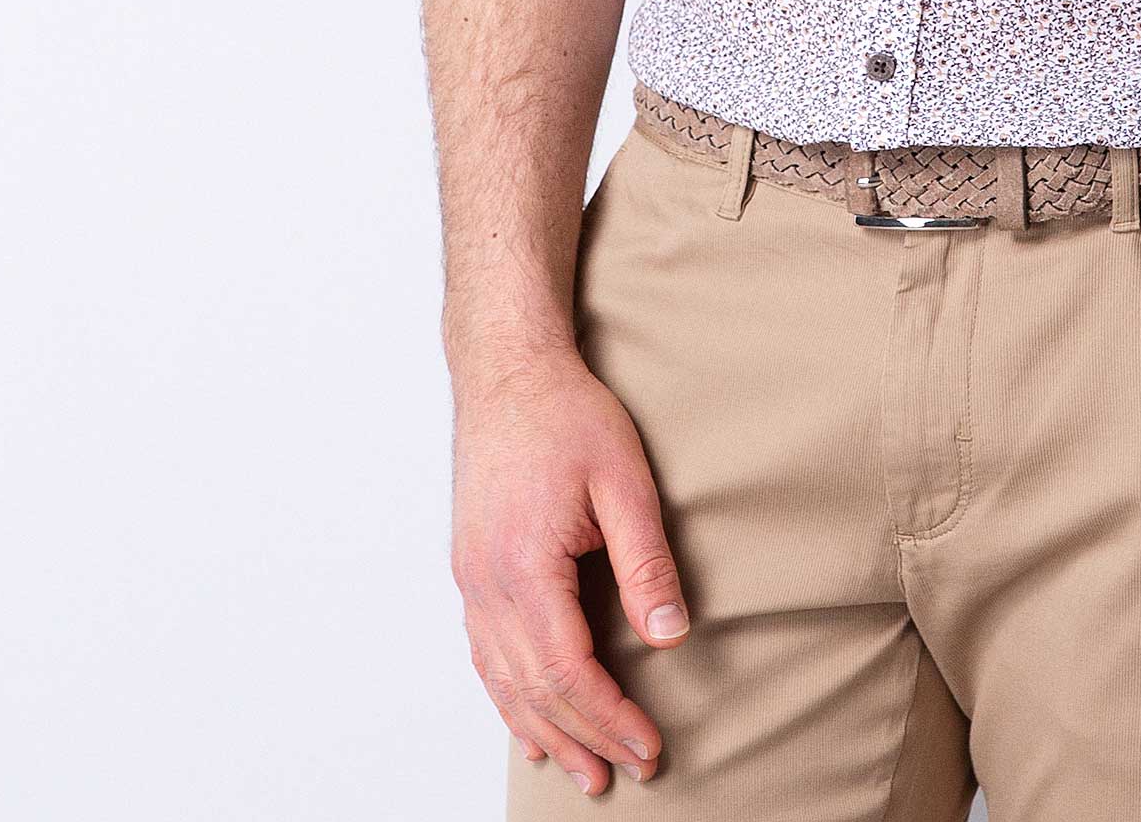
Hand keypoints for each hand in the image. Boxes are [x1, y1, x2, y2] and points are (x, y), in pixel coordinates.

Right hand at [450, 344, 690, 793]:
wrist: (508, 370)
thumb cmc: (567, 414)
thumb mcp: (623, 480)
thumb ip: (645, 563)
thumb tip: (670, 638)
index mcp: (525, 565)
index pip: (568, 671)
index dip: (609, 717)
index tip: (647, 747)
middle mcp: (487, 582)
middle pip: (534, 687)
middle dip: (583, 736)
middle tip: (627, 770)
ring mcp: (471, 576)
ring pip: (502, 679)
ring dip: (543, 728)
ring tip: (581, 768)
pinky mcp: (470, 566)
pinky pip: (483, 652)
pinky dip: (507, 696)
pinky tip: (528, 719)